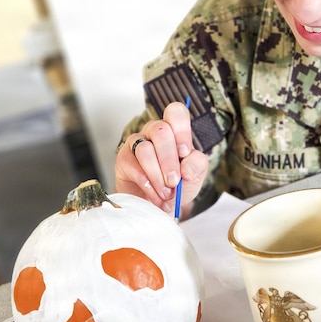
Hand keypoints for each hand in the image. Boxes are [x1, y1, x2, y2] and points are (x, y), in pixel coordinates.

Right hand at [115, 101, 208, 217]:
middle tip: (174, 181)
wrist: (158, 208)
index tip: (184, 153)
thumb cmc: (176, 187)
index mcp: (174, 131)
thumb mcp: (195, 177)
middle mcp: (154, 132)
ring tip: (166, 193)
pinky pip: (134, 167)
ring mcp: (136, 143)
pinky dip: (148, 184)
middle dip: (169, 160)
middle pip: (160, 131)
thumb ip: (197, 166)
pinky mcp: (123, 159)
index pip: (176, 113)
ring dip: (157, 175)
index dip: (181, 130)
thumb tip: (186, 165)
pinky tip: (155, 195)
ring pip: (145, 149)